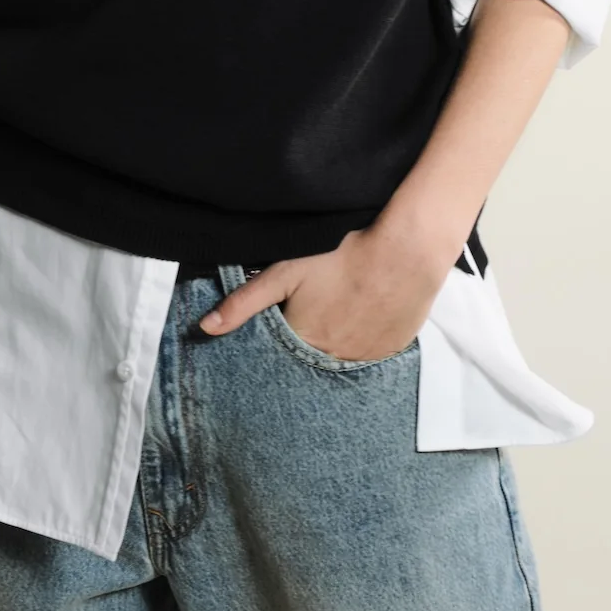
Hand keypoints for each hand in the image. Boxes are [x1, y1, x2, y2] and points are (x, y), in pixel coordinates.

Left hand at [198, 224, 451, 361]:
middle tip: (317, 310)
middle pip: (310, 358)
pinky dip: (363, 340)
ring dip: (336, 342)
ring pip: (341, 358)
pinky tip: (364, 314)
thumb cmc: (342, 254)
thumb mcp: (284, 272)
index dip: (281, 333)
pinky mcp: (391, 350)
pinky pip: (370, 355)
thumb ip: (244, 302)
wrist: (405, 251)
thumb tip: (205, 328)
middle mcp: (332, 359)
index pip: (279, 354)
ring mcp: (365, 358)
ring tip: (340, 310)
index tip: (287, 316)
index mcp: (303, 342)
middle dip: (307, 341)